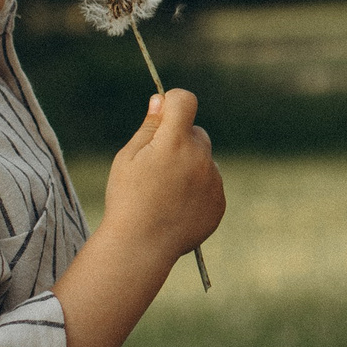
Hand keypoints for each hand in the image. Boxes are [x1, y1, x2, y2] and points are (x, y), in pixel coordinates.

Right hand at [99, 89, 224, 268]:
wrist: (141, 246)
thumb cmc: (127, 199)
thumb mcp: (128, 158)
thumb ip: (149, 127)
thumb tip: (161, 100)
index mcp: (175, 142)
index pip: (185, 101)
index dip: (173, 102)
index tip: (163, 114)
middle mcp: (200, 158)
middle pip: (196, 133)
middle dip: (179, 140)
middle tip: (156, 166)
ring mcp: (213, 181)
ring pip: (204, 161)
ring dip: (190, 167)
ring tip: (165, 193)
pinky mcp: (219, 202)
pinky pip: (210, 185)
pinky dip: (197, 190)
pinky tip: (176, 207)